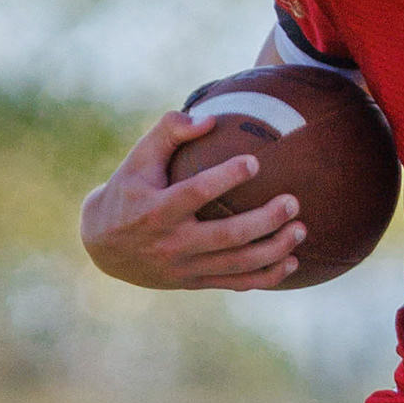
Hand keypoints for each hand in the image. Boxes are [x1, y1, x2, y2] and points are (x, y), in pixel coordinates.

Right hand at [81, 110, 304, 289]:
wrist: (102, 246)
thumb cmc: (128, 190)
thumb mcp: (137, 158)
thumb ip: (169, 130)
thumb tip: (210, 118)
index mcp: (157, 209)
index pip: (195, 193)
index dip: (225, 178)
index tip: (254, 162)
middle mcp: (172, 242)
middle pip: (227, 236)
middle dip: (265, 220)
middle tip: (293, 201)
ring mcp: (185, 267)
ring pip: (237, 264)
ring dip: (274, 249)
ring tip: (301, 229)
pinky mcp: (194, 282)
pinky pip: (236, 284)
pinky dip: (267, 276)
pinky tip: (292, 262)